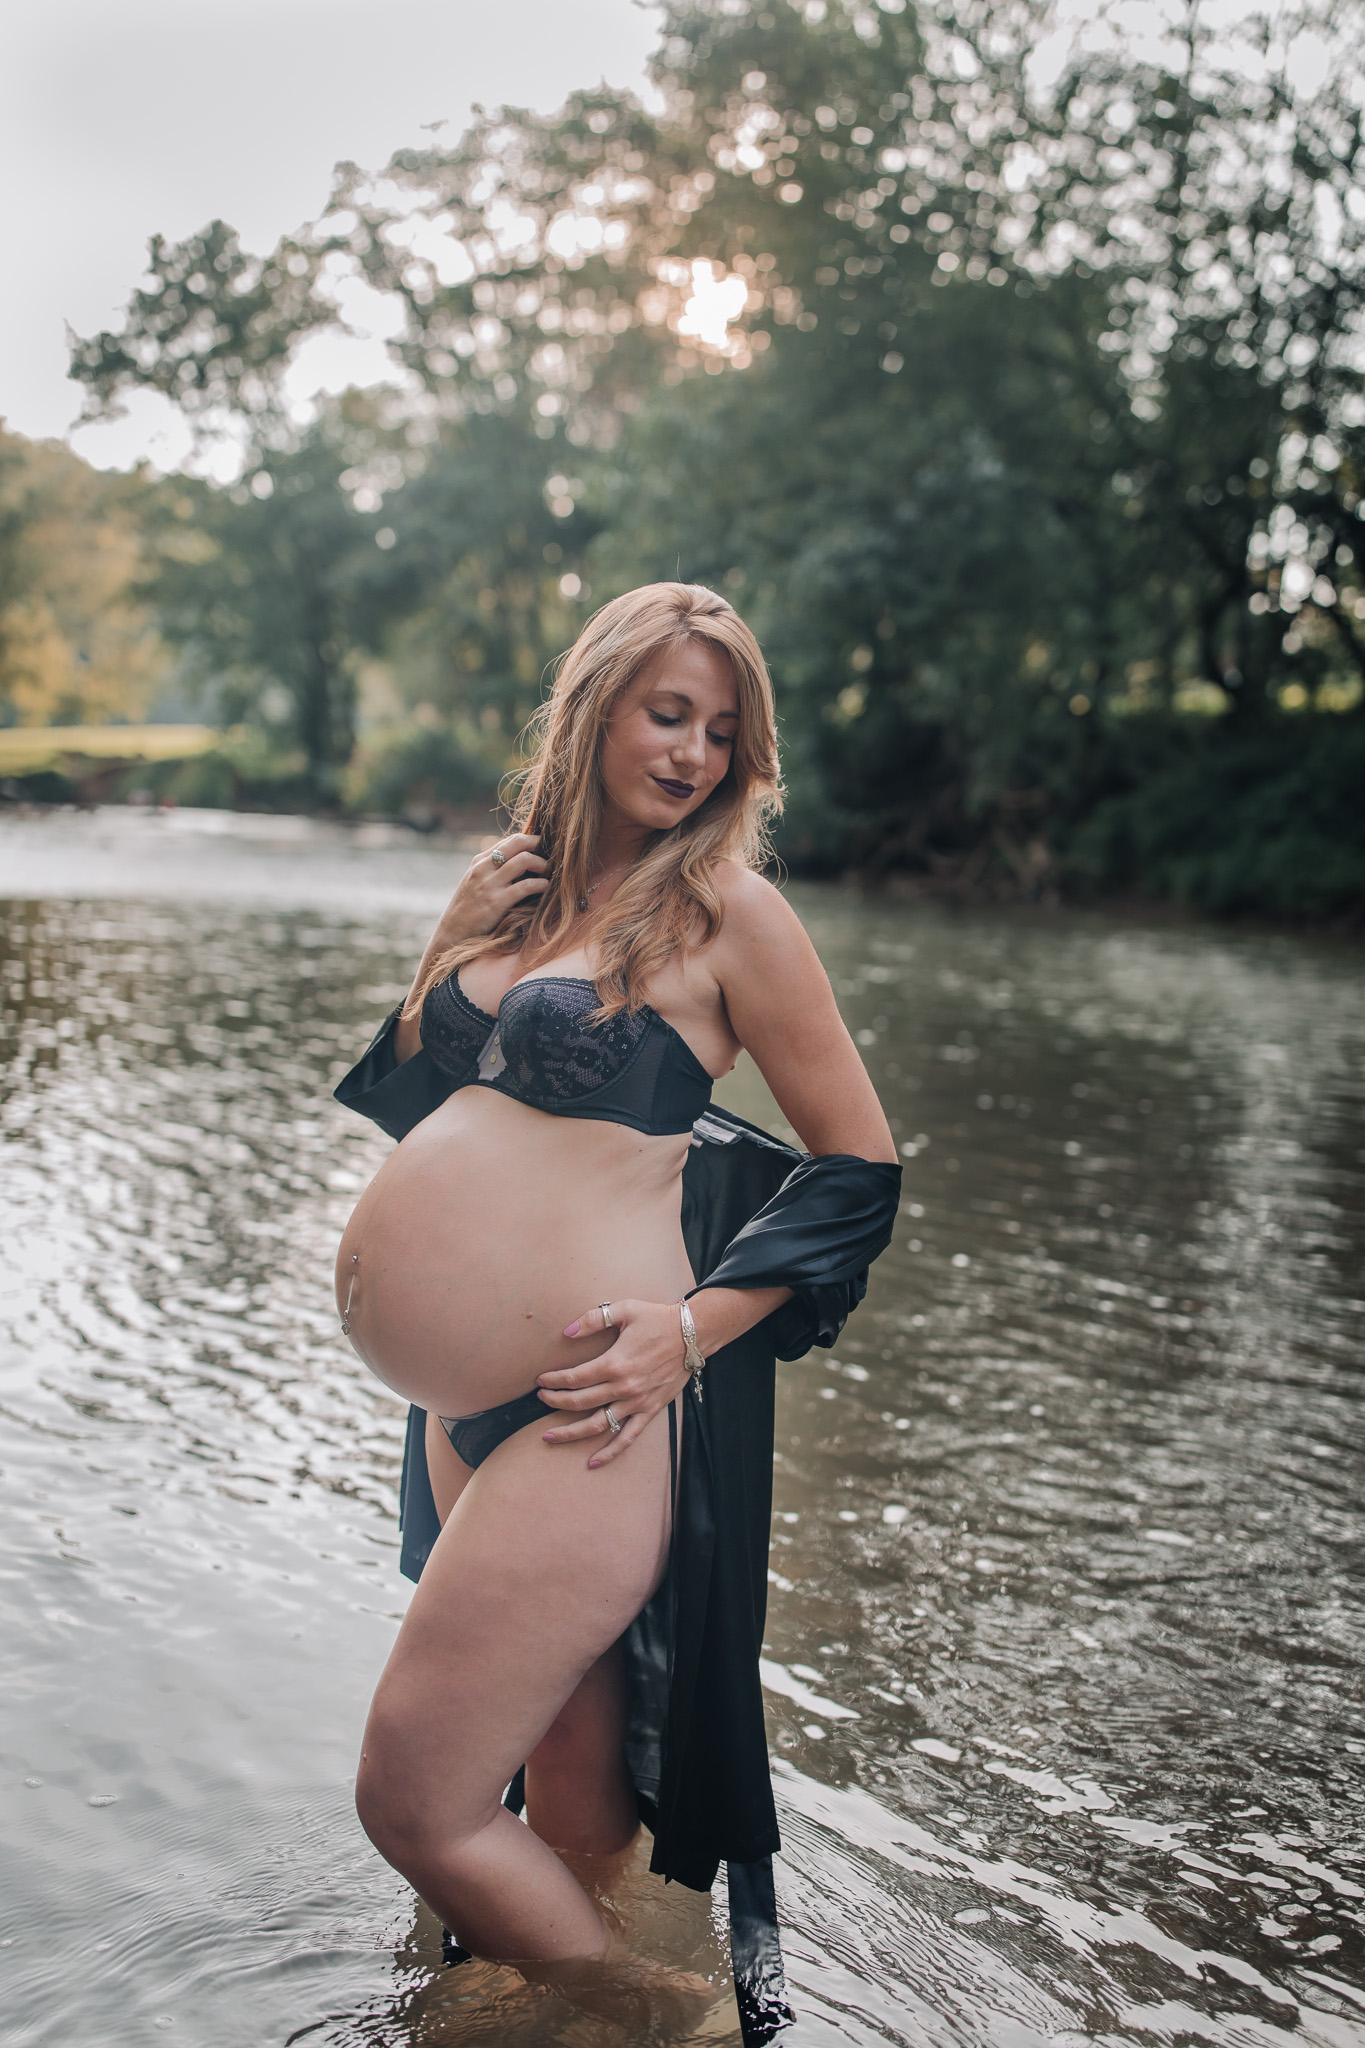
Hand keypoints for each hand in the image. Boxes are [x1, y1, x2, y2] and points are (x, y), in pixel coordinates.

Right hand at [438, 832, 547, 942]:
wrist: (452, 934)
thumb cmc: (469, 910)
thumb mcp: (476, 883)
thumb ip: (494, 870)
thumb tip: (523, 861)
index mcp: (479, 861)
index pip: (511, 840)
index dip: (532, 842)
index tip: (544, 850)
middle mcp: (483, 868)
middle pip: (518, 843)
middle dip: (539, 846)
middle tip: (551, 857)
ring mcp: (488, 885)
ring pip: (523, 860)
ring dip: (543, 865)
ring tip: (549, 873)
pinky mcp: (495, 903)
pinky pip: (525, 886)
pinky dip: (540, 884)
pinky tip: (544, 888)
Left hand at [536, 1299, 690, 1466]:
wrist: (692, 1334)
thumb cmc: (657, 1319)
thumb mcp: (625, 1310)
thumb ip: (593, 1319)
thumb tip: (566, 1331)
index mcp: (614, 1363)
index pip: (574, 1378)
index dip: (553, 1380)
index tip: (541, 1380)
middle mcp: (623, 1387)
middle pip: (579, 1402)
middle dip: (555, 1402)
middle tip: (541, 1399)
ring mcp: (636, 1402)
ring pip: (597, 1425)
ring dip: (570, 1433)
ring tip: (549, 1437)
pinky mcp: (650, 1410)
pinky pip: (627, 1437)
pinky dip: (610, 1452)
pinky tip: (592, 1463)